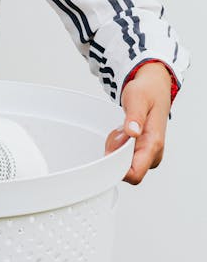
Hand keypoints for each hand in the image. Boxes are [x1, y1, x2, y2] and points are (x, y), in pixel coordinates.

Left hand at [104, 61, 172, 184]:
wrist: (154, 88)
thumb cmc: (147, 92)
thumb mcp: (137, 98)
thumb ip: (135, 116)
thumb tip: (133, 132)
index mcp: (154, 143)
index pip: (135, 174)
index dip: (117, 171)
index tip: (107, 155)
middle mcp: (153, 153)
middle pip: (126, 170)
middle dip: (114, 154)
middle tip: (118, 132)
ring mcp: (148, 153)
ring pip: (123, 164)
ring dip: (116, 148)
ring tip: (122, 129)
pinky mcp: (143, 151)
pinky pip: (124, 157)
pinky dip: (118, 146)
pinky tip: (123, 133)